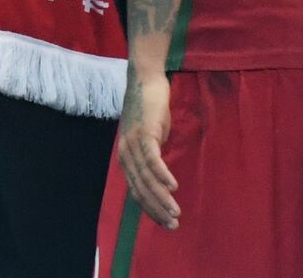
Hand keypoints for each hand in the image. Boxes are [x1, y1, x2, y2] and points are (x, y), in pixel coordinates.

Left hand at [117, 66, 179, 228]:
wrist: (146, 79)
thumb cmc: (151, 106)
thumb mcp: (152, 135)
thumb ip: (154, 153)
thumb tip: (162, 170)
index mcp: (127, 158)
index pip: (137, 191)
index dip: (150, 208)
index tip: (165, 222)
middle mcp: (126, 155)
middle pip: (141, 190)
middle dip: (157, 210)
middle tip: (173, 225)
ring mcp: (134, 144)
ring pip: (147, 179)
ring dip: (162, 198)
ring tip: (176, 212)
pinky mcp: (145, 134)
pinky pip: (153, 160)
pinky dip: (162, 175)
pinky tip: (173, 187)